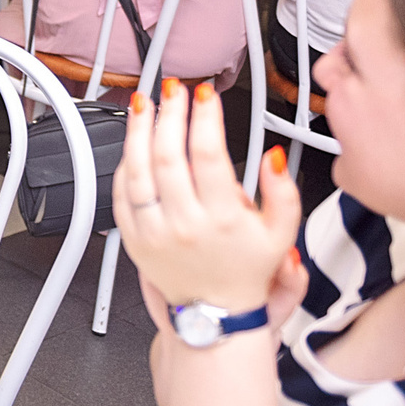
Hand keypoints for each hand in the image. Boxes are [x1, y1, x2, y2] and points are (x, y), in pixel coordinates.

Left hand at [115, 80, 299, 312]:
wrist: (215, 315)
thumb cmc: (246, 270)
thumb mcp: (282, 234)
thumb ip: (284, 192)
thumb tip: (271, 157)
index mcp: (223, 219)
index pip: (210, 156)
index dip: (205, 118)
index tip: (204, 95)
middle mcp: (185, 224)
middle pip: (169, 156)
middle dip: (169, 114)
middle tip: (173, 90)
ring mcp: (154, 232)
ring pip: (138, 170)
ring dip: (138, 130)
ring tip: (144, 103)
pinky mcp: (132, 239)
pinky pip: (121, 194)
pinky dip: (124, 163)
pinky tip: (132, 141)